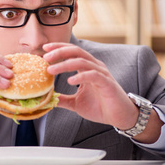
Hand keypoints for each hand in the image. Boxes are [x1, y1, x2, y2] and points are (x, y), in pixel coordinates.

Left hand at [43, 42, 162, 142]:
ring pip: (82, 61)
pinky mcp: (107, 83)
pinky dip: (81, 76)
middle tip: (45, 57)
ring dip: (64, 64)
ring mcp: (102, 74)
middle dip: (59, 52)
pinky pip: (93, 75)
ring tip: (51, 70)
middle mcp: (94, 66)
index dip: (58, 48)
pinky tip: (70, 80)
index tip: (44, 49)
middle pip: (76, 51)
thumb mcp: (76, 103)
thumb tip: (47, 99)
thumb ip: (63, 99)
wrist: (120, 117)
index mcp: (87, 67)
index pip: (72, 51)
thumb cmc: (100, 107)